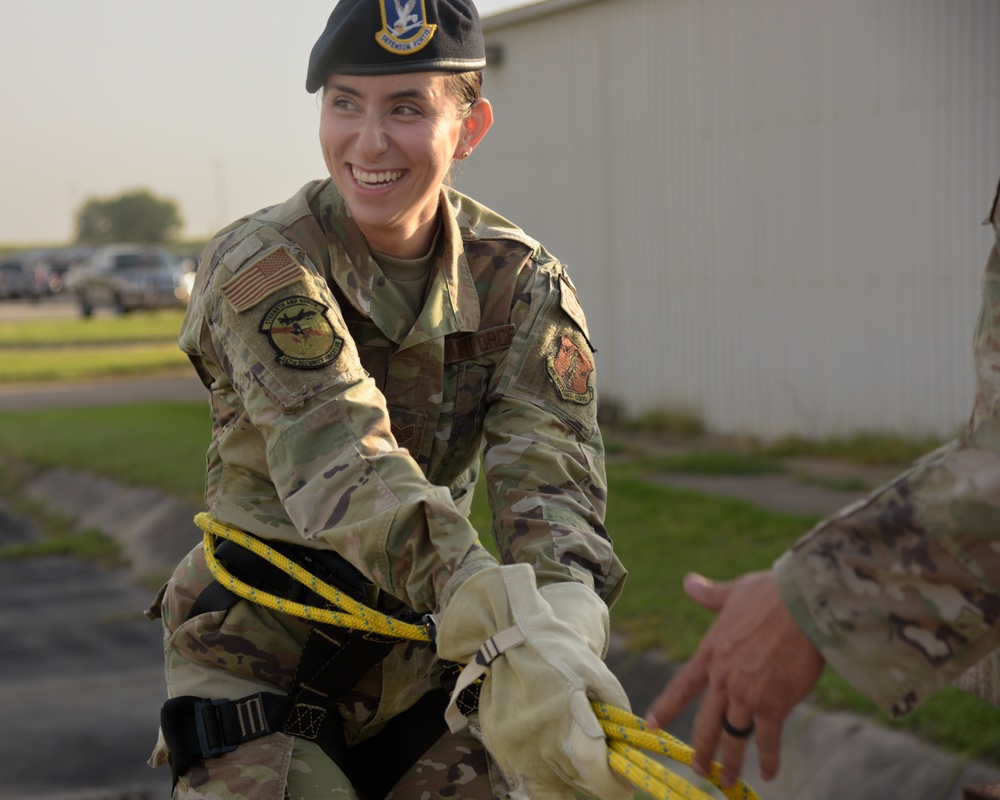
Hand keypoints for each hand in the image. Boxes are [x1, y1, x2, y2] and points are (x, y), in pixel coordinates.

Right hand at [435, 565, 632, 799]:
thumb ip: (617, 711)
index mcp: (565, 725)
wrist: (511, 639)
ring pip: (553, 784)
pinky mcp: (500, 751)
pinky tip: (545, 737)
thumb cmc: (559, 655)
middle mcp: (537, 747)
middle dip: (593, 773)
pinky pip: (528, 774)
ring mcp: (515, 753)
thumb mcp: (597, 675)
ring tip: (569, 739)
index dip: (615, 785)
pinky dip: (543, 765)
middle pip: (578, 783)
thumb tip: (630, 746)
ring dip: (567, 772)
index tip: (624, 783)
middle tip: (598, 751)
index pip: (597, 776)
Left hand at [644, 571, 823, 786]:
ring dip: (730, 762)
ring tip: (727, 782)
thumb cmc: (770, 594)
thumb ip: (710, 594)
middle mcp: (723, 678)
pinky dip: (769, 759)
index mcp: (710, 652)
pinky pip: (767, 739)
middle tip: (697, 768)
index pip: (682, 686)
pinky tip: (770, 773)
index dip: (666, 707)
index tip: (652, 723)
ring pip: (732, 737)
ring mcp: (746, 694)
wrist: (801, 603)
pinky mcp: (774, 703)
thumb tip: (689, 582)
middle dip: (701, 748)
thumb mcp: (733, 592)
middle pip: (706, 722)